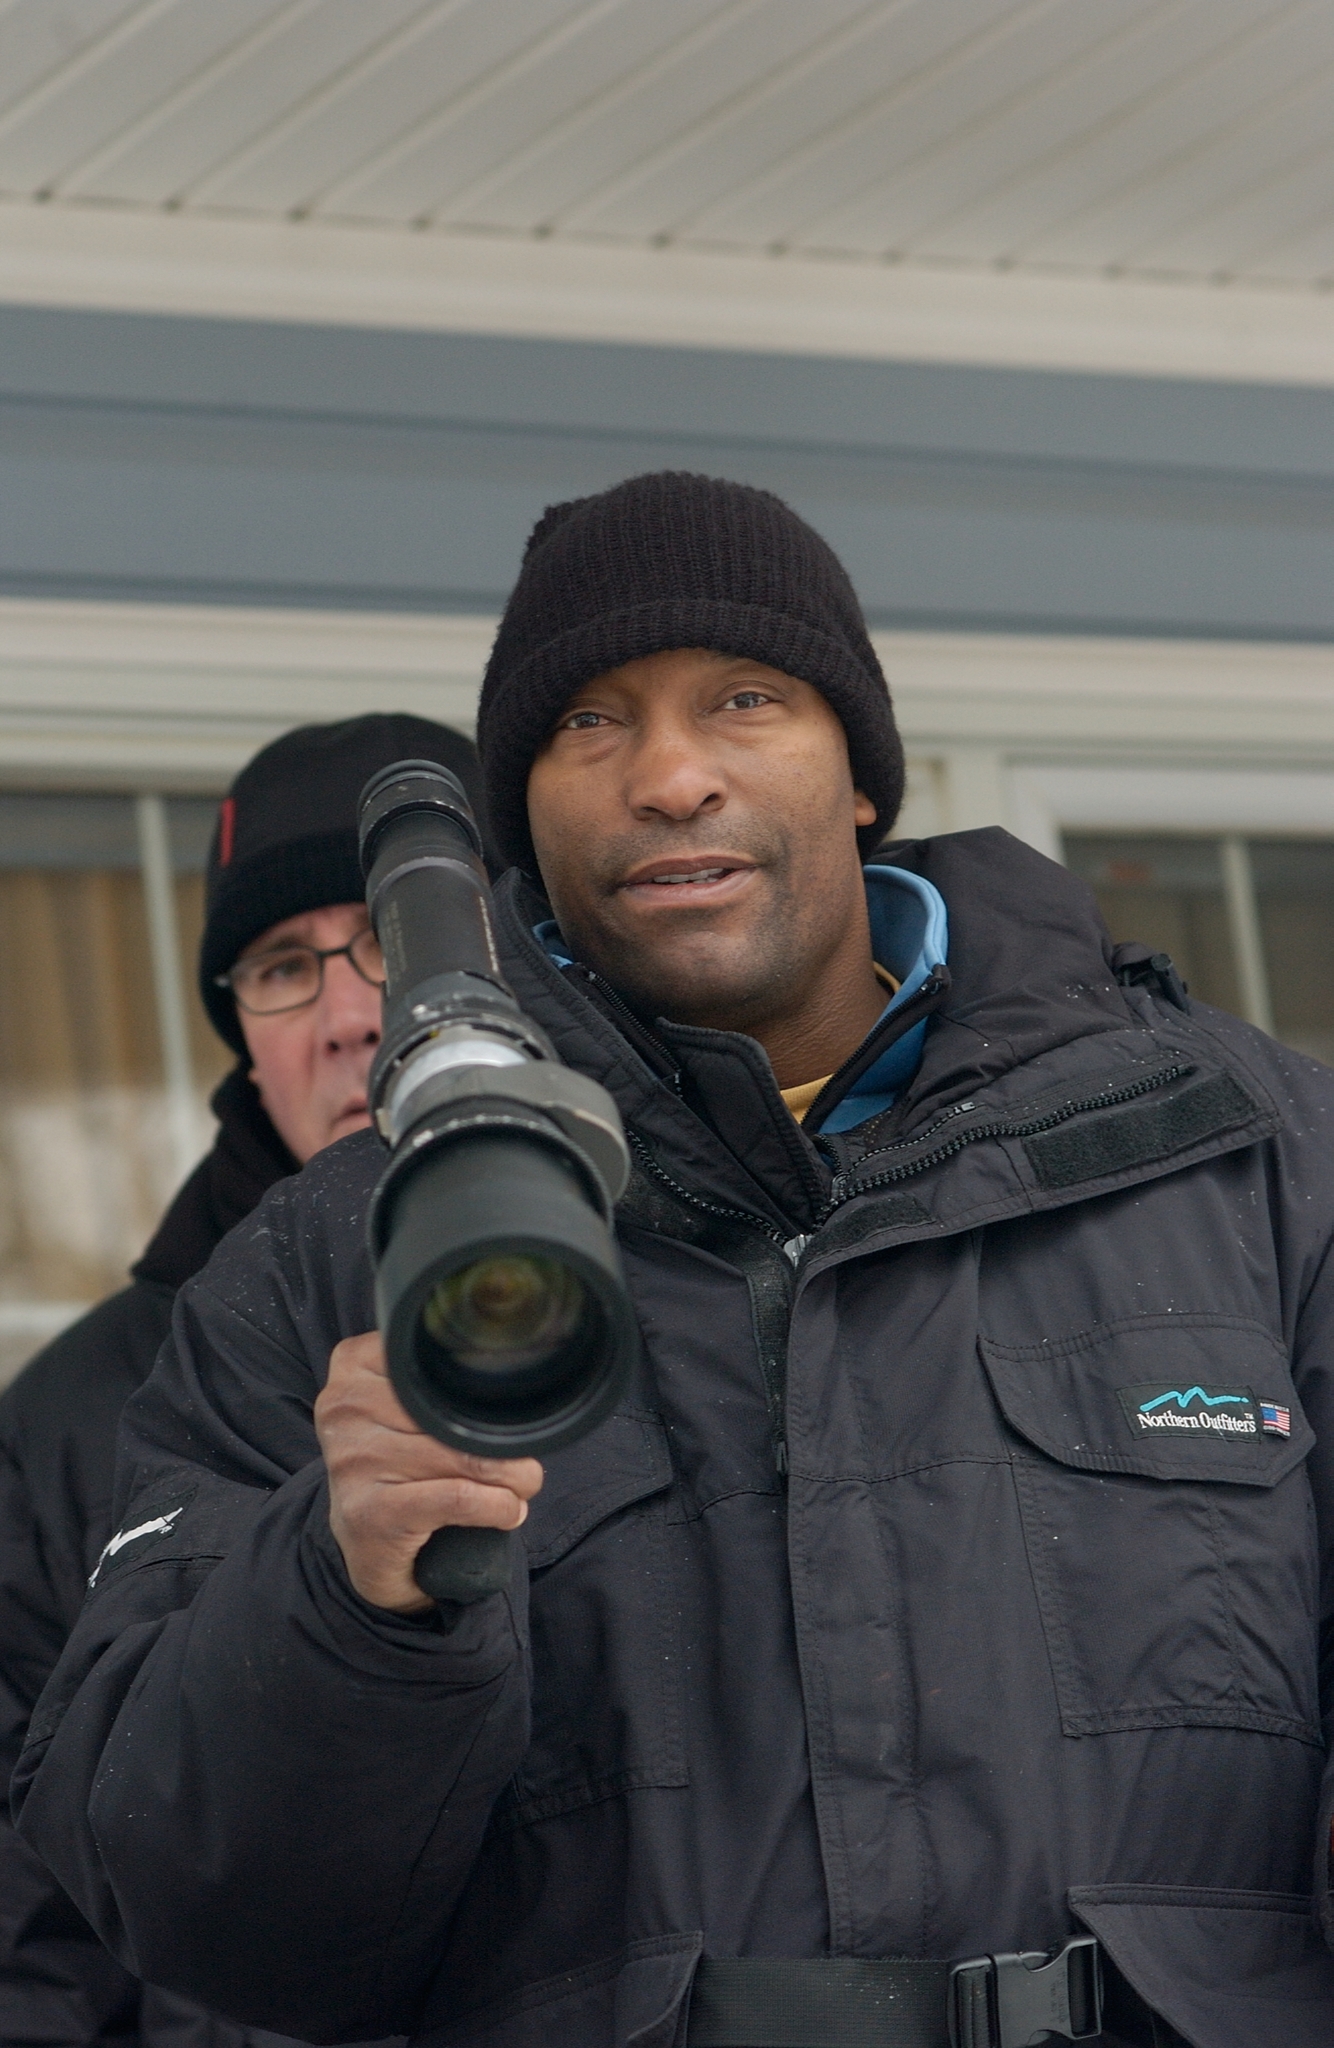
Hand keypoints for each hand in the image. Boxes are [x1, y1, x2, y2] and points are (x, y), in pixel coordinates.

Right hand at [315, 1332, 542, 1612]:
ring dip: (513, 1477)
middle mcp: (346, 1408)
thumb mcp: (401, 1407)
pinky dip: (497, 1506)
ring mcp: (353, 1460)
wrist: (364, 1548)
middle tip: (527, 1463)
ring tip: (523, 1485)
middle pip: (455, 1413)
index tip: (500, 1415)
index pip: (440, 1361)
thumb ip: (435, 1378)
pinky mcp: (370, 1511)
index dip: (484, 1389)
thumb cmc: (393, 1468)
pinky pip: (458, 1498)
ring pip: (465, 1456)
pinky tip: (509, 1511)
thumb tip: (513, 1373)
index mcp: (354, 1366)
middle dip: (508, 1443)